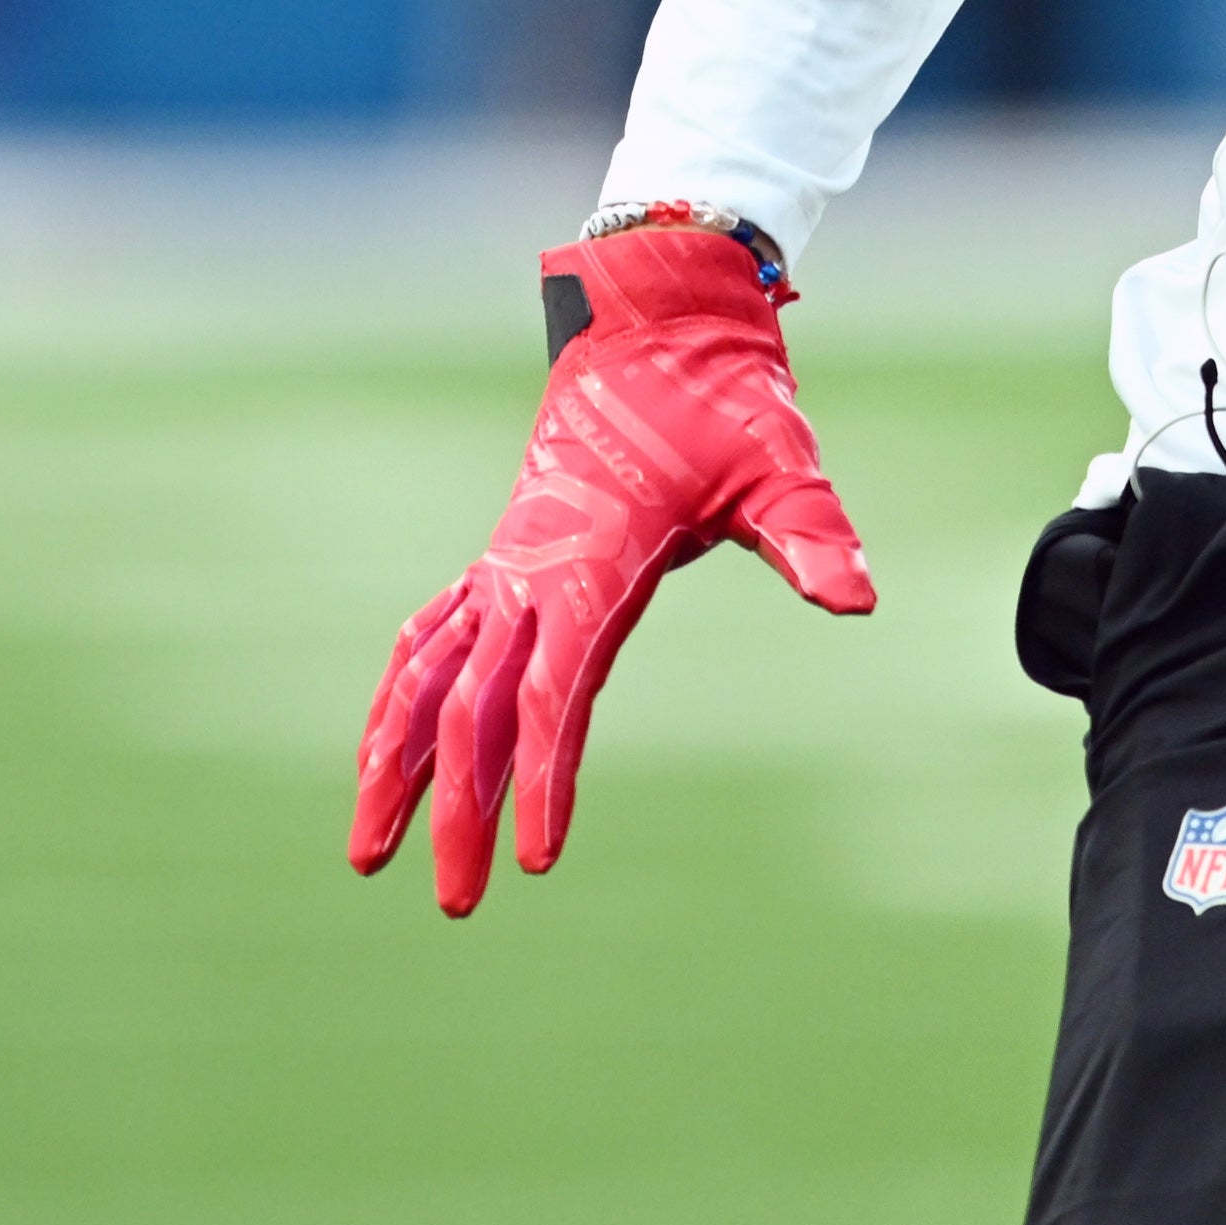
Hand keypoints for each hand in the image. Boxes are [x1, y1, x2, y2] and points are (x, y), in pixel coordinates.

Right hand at [351, 223, 873, 915]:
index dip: (543, 778)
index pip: (553, 693)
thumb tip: (857, 597)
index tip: (536, 856)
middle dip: (455, 809)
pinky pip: (430, 638)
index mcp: (591, 562)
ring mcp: (504, 563)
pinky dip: (398, 699)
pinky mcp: (501, 557)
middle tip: (454, 902)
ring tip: (368, 850)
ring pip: (427, 679)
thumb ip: (811, 535)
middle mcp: (529, 570)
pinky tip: (382, 751)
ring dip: (394, 763)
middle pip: (474, 710)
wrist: (655, 322)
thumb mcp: (779, 463)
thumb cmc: (724, 398)